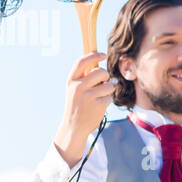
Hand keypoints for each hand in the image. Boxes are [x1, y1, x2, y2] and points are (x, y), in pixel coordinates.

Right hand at [54, 52, 113, 166]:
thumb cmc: (77, 104)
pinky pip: (110, 97)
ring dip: (108, 90)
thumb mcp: (74, 89)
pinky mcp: (98, 105)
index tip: (103, 55)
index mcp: (71, 81)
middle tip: (102, 83)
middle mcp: (78, 87)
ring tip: (100, 97)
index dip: (94, 56)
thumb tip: (97, 62)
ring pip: (109, 85)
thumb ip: (83, 76)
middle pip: (100, 72)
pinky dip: (108, 100)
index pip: (82, 62)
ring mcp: (88, 96)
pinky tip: (100, 105)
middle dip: (105, 77)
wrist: (74, 126)